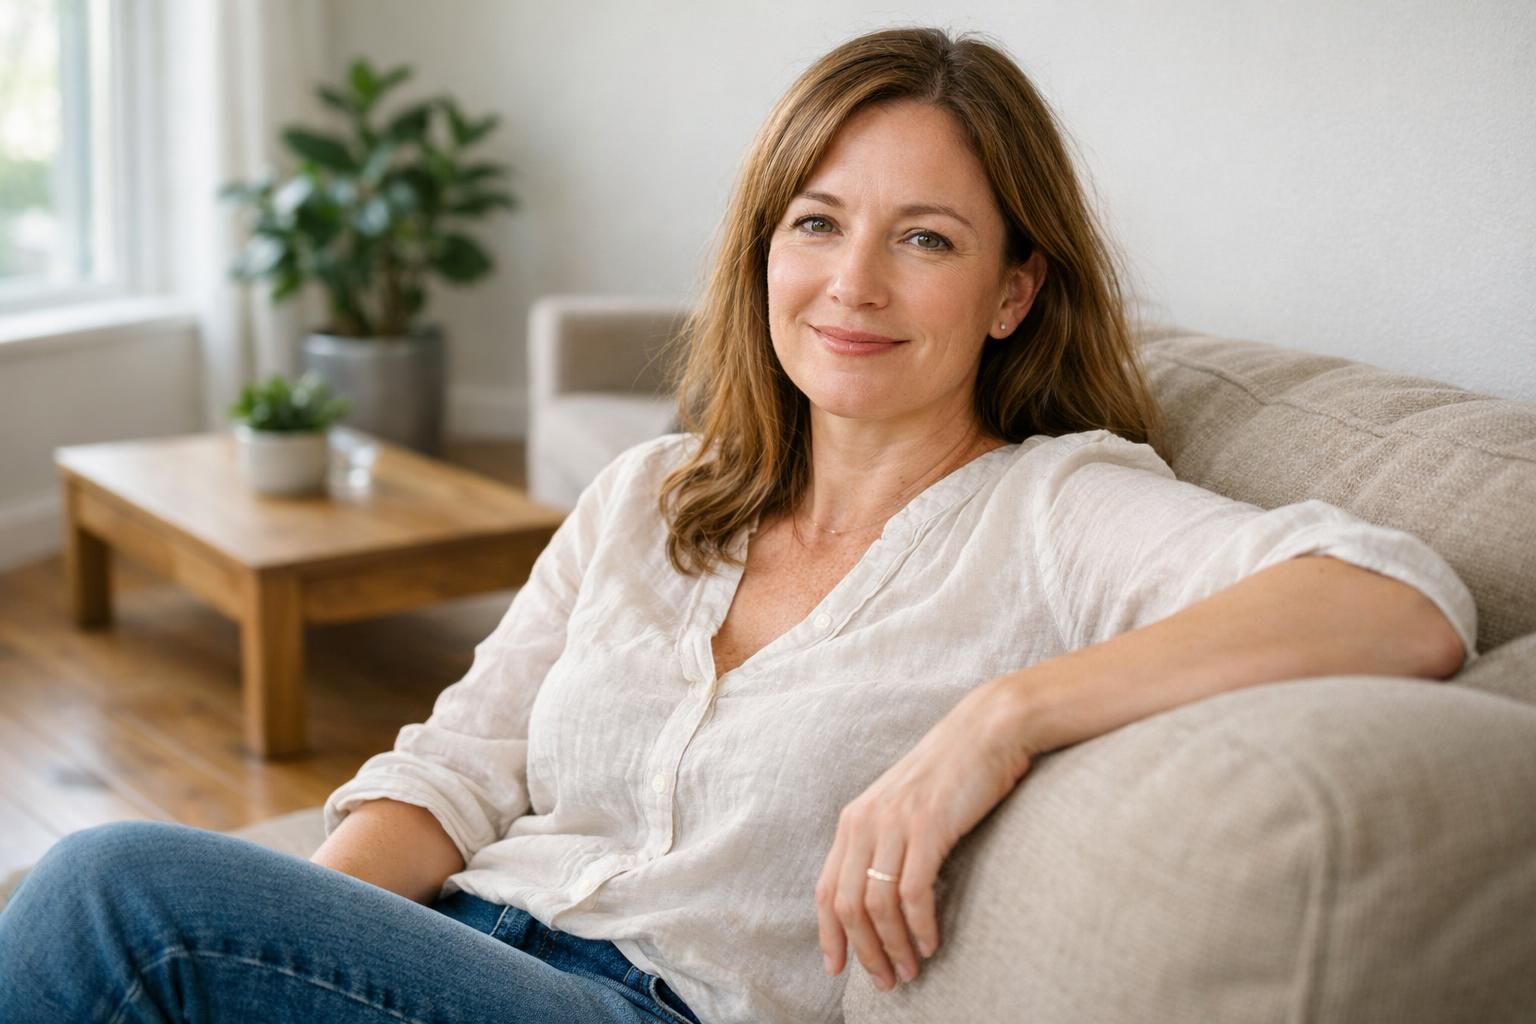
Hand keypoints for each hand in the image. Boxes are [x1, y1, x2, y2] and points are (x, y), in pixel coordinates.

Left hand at [814, 678, 1035, 990]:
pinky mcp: (927, 826)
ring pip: (878, 904)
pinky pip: (913, 891)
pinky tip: (930, 943)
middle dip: (864, 951)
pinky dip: (918, 925)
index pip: (827, 889)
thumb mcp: (905, 807)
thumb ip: (887, 842)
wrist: (987, 730)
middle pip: (848, 904)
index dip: (829, 934)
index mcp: (854, 819)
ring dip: (892, 946)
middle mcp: (865, 821)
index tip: (836, 969)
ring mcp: (895, 822)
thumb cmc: (952, 773)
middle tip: (886, 982)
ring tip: (910, 970)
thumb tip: (882, 898)